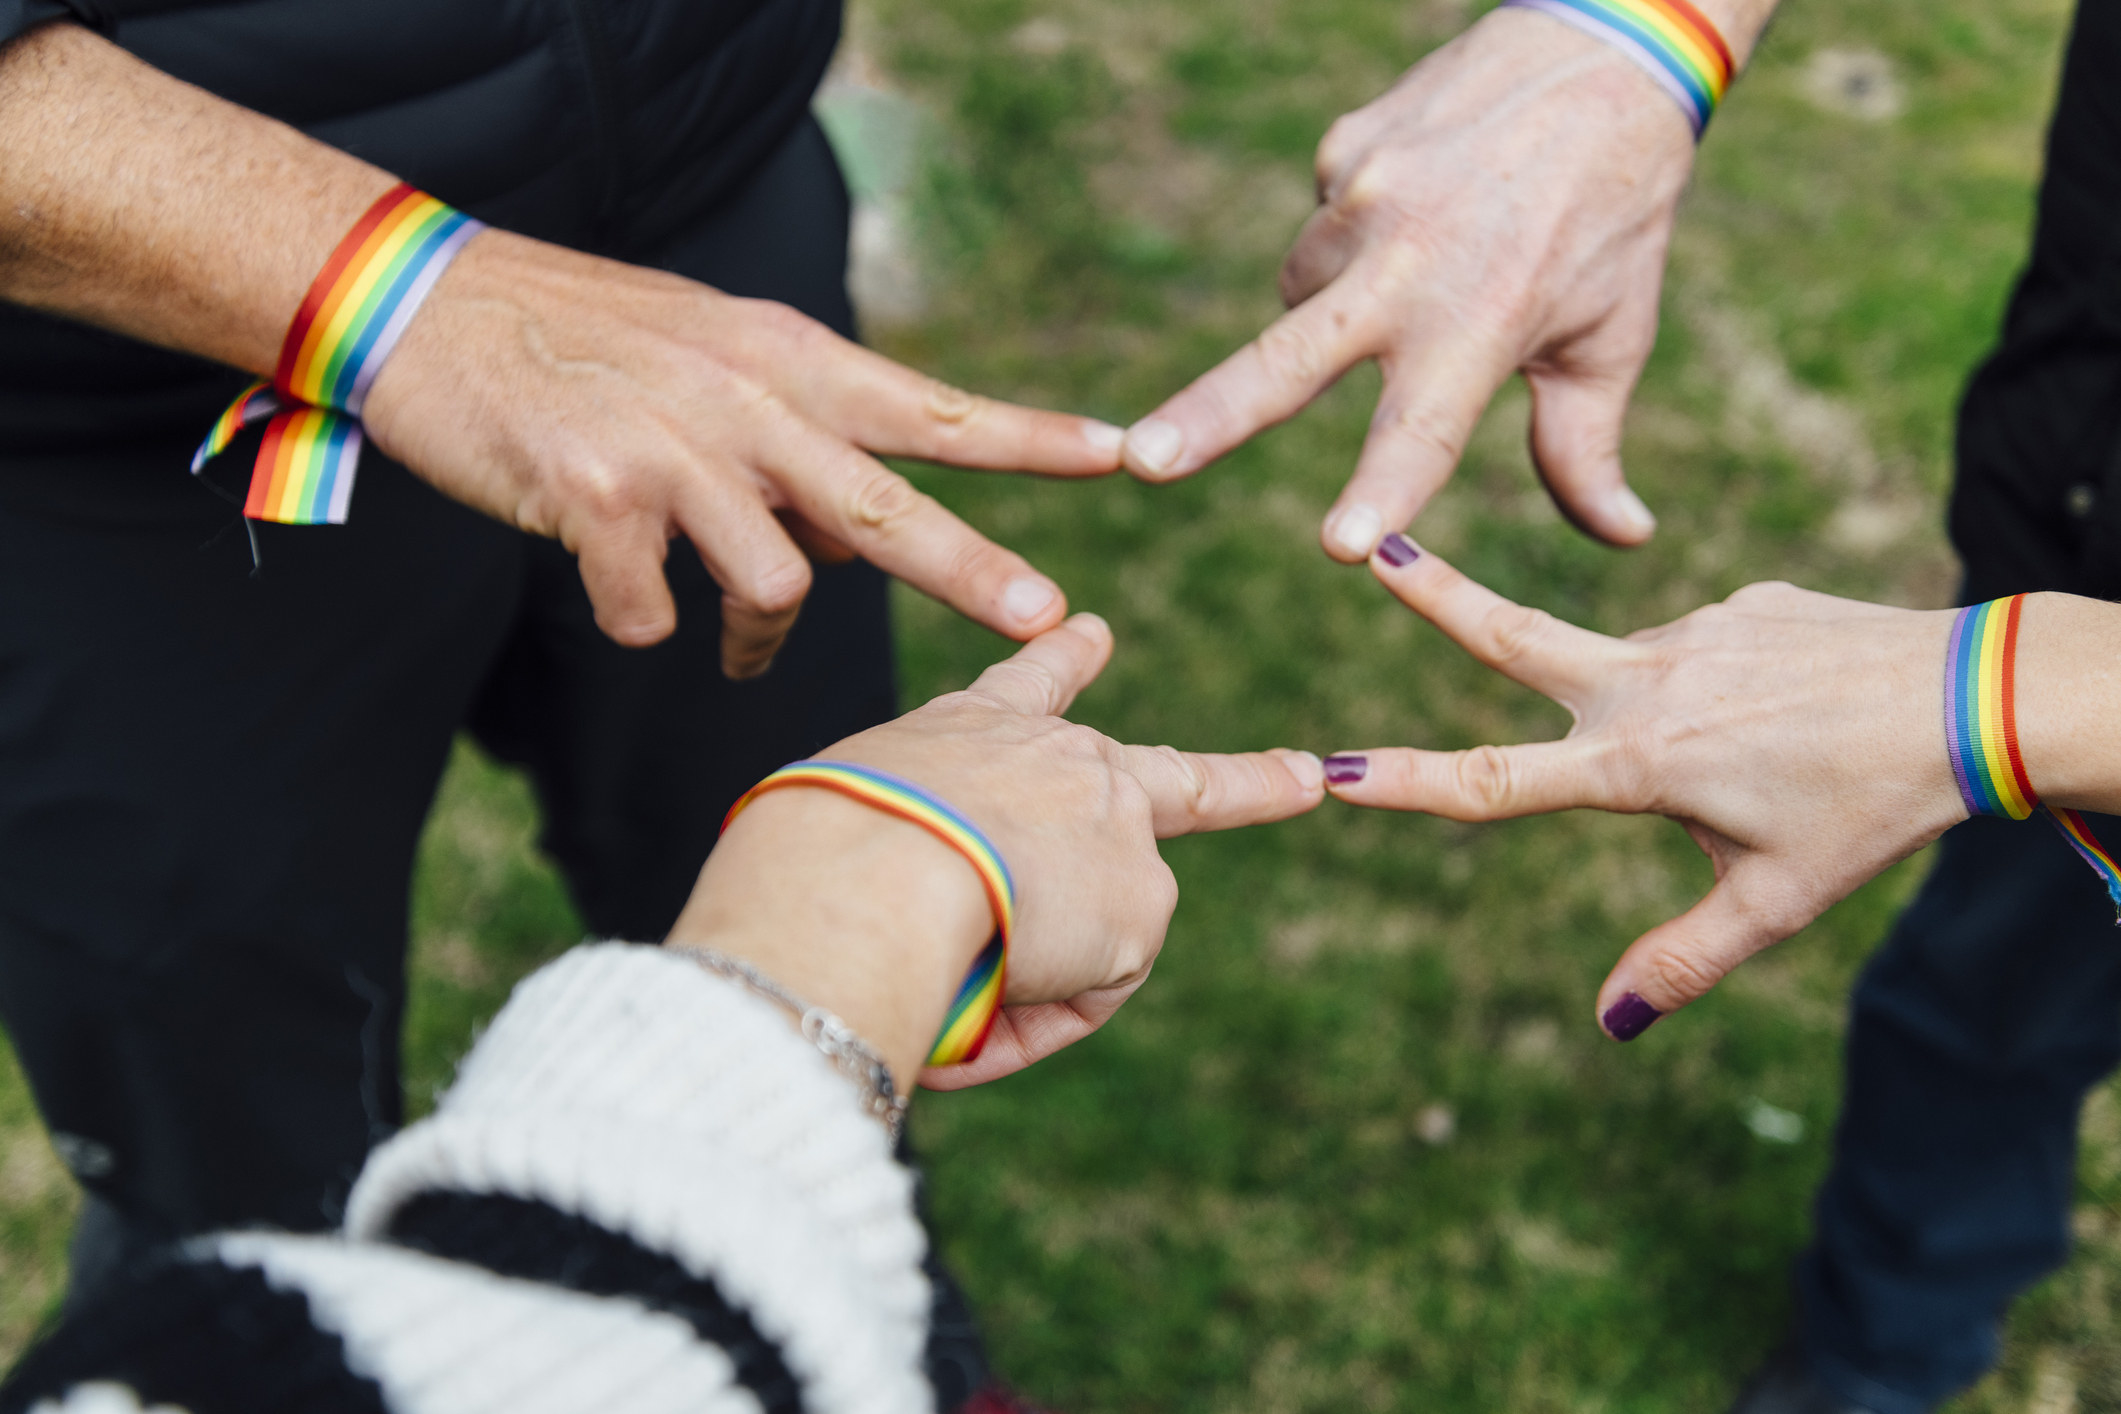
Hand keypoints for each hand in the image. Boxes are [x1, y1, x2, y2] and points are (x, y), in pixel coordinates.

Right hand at [364, 230, 1124, 671]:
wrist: (430, 302)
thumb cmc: (584, 343)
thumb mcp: (713, 362)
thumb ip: (794, 445)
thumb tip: (851, 545)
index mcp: (788, 362)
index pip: (931, 406)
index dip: (1028, 435)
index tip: (1120, 451)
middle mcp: (747, 401)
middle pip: (883, 504)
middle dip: (972, 566)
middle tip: (1046, 618)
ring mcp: (673, 450)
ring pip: (769, 580)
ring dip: (759, 633)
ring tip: (740, 646)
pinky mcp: (596, 498)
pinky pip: (650, 613)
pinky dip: (640, 618)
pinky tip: (616, 587)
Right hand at [673, 615, 1326, 1084]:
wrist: (866, 869)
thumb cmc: (817, 851)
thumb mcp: (853, 831)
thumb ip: (916, 866)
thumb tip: (981, 950)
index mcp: (974, 731)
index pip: (1026, 682)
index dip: (1063, 661)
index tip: (1094, 631)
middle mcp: (1067, 761)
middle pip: (1169, 777)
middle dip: (1252, 782)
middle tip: (1310, 776)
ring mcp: (1119, 824)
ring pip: (1111, 930)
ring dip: (1059, 972)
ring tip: (973, 976)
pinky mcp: (1143, 898)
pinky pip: (1085, 992)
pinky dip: (1032, 1016)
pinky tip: (980, 997)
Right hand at [1121, 8, 1709, 558]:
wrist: (1605, 50)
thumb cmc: (1615, 217)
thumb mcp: (1612, 335)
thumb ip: (1587, 449)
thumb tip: (1627, 539)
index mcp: (1485, 320)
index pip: (1424, 428)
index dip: (1380, 490)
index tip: (1343, 545)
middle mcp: (1410, 261)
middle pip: (1285, 362)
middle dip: (1207, 416)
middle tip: (1142, 462)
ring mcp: (1363, 197)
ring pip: (1301, 297)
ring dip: (1335, 309)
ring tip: (1422, 267)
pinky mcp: (1340, 150)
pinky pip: (1322, 225)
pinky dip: (1356, 235)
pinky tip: (1421, 201)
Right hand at [1322, 538, 1962, 1039]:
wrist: (1978, 695)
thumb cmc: (1871, 808)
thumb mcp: (1777, 900)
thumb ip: (1683, 960)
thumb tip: (1608, 1023)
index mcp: (1640, 761)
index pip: (1498, 779)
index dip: (1410, 783)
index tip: (1332, 769)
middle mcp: (1648, 681)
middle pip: (1514, 635)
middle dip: (1432, 592)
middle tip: (1368, 543)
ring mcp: (1692, 629)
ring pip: (1640, 679)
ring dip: (1668, 719)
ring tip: (1785, 758)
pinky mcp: (1736, 602)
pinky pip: (1704, 654)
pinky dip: (1725, 691)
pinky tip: (1800, 714)